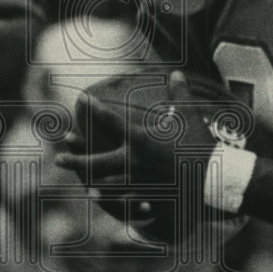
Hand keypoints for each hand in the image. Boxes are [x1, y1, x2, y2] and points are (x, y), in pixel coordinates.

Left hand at [55, 70, 217, 217]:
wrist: (214, 178)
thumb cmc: (201, 144)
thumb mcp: (190, 115)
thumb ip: (179, 93)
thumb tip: (177, 72)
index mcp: (139, 138)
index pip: (112, 120)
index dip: (95, 108)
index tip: (82, 99)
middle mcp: (132, 160)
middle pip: (96, 160)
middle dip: (76, 158)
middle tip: (58, 156)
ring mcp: (137, 180)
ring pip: (107, 182)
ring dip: (91, 181)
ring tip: (79, 182)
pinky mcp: (147, 195)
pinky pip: (124, 198)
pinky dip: (113, 198)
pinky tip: (102, 199)